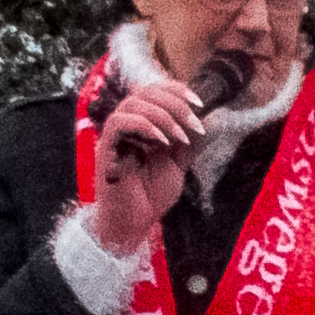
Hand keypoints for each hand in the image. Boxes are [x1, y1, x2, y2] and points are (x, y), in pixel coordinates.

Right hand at [90, 76, 207, 257]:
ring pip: (133, 103)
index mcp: (142, 124)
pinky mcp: (106, 148)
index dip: (177, 90)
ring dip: (162, 114)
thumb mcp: (178, 163)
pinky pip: (119, 123)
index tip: (199, 104)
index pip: (155, 91)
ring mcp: (115, 136)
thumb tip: (208, 118)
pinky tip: (162, 141)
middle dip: (175, 103)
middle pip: (146, 92)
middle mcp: (127, 125)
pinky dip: (144, 125)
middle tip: (194, 124)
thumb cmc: (150, 196)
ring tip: (180, 136)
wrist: (133, 223)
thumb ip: (190, 141)